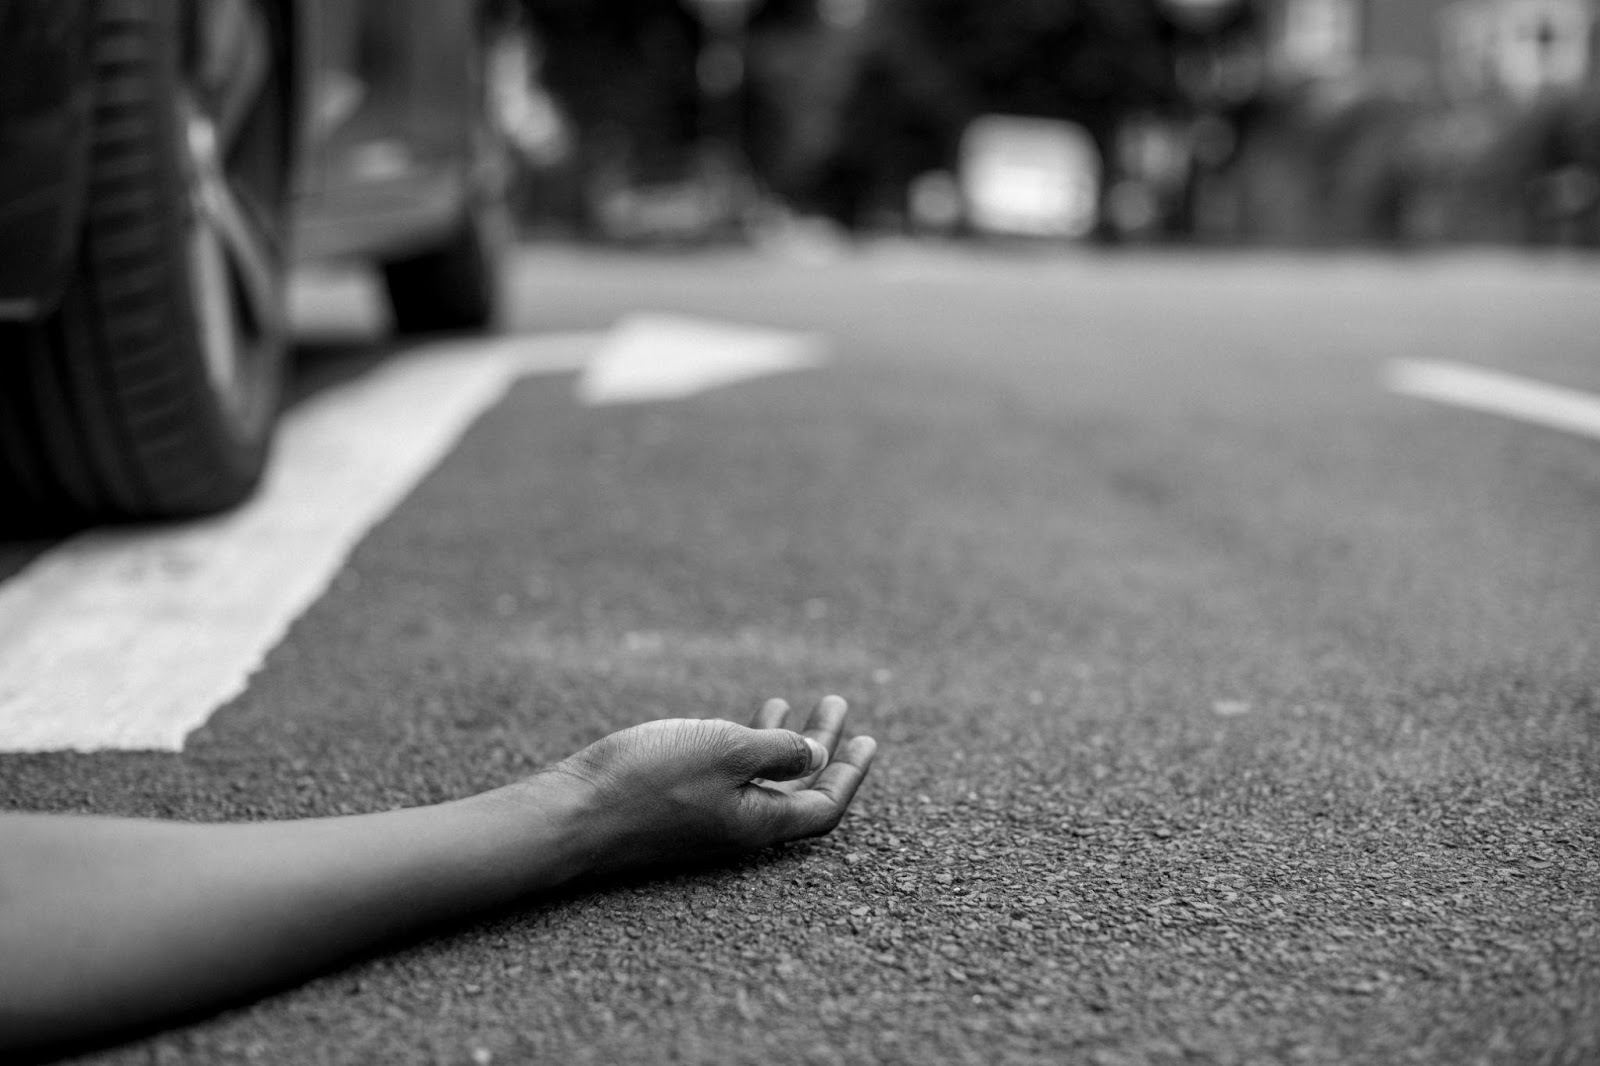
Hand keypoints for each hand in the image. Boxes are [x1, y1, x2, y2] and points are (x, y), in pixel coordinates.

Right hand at [548, 696, 875, 874]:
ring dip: (780, 741)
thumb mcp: (726, 750)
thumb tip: (817, 757)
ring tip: (789, 704)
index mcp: (759, 822)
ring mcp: (704, 820)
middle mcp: (737, 827)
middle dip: (821, 747)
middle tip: (837, 707)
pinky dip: (741, 746)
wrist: (571, 814)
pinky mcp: (674, 808)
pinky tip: (733, 722)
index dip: (851, 773)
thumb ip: (778, 751)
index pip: (824, 805)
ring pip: (760, 780)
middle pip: (797, 789)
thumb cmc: (648, 780)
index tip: (867, 740)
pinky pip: (726, 777)